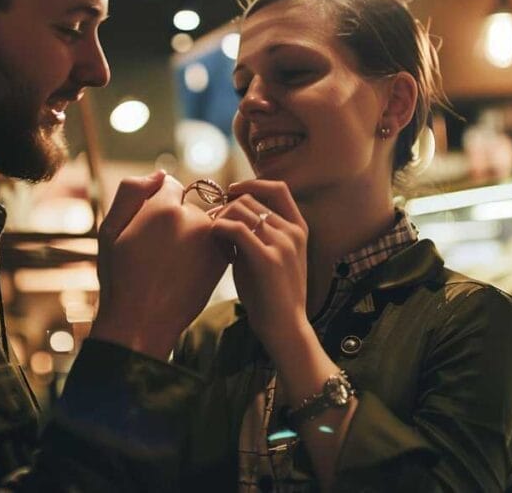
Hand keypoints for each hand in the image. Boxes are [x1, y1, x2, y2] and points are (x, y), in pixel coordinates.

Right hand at [91, 172, 228, 357]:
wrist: (142, 323)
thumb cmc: (120, 278)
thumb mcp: (109, 230)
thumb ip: (131, 191)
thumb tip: (160, 173)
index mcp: (163, 208)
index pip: (169, 187)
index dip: (155, 206)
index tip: (147, 230)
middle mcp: (193, 219)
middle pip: (186, 205)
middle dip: (174, 220)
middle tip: (157, 253)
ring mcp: (212, 240)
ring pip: (201, 224)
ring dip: (191, 236)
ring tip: (172, 265)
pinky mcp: (223, 258)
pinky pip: (216, 241)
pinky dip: (205, 250)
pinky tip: (187, 271)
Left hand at [211, 180, 308, 349]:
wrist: (285, 328)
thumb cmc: (271, 295)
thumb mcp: (271, 257)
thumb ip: (258, 235)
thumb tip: (229, 214)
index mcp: (299, 229)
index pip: (278, 189)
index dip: (252, 183)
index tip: (231, 191)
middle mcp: (292, 232)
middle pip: (250, 200)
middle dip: (225, 208)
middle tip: (212, 227)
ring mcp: (282, 244)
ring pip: (240, 211)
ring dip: (220, 220)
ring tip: (215, 241)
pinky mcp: (267, 259)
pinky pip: (235, 229)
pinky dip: (219, 230)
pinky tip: (216, 245)